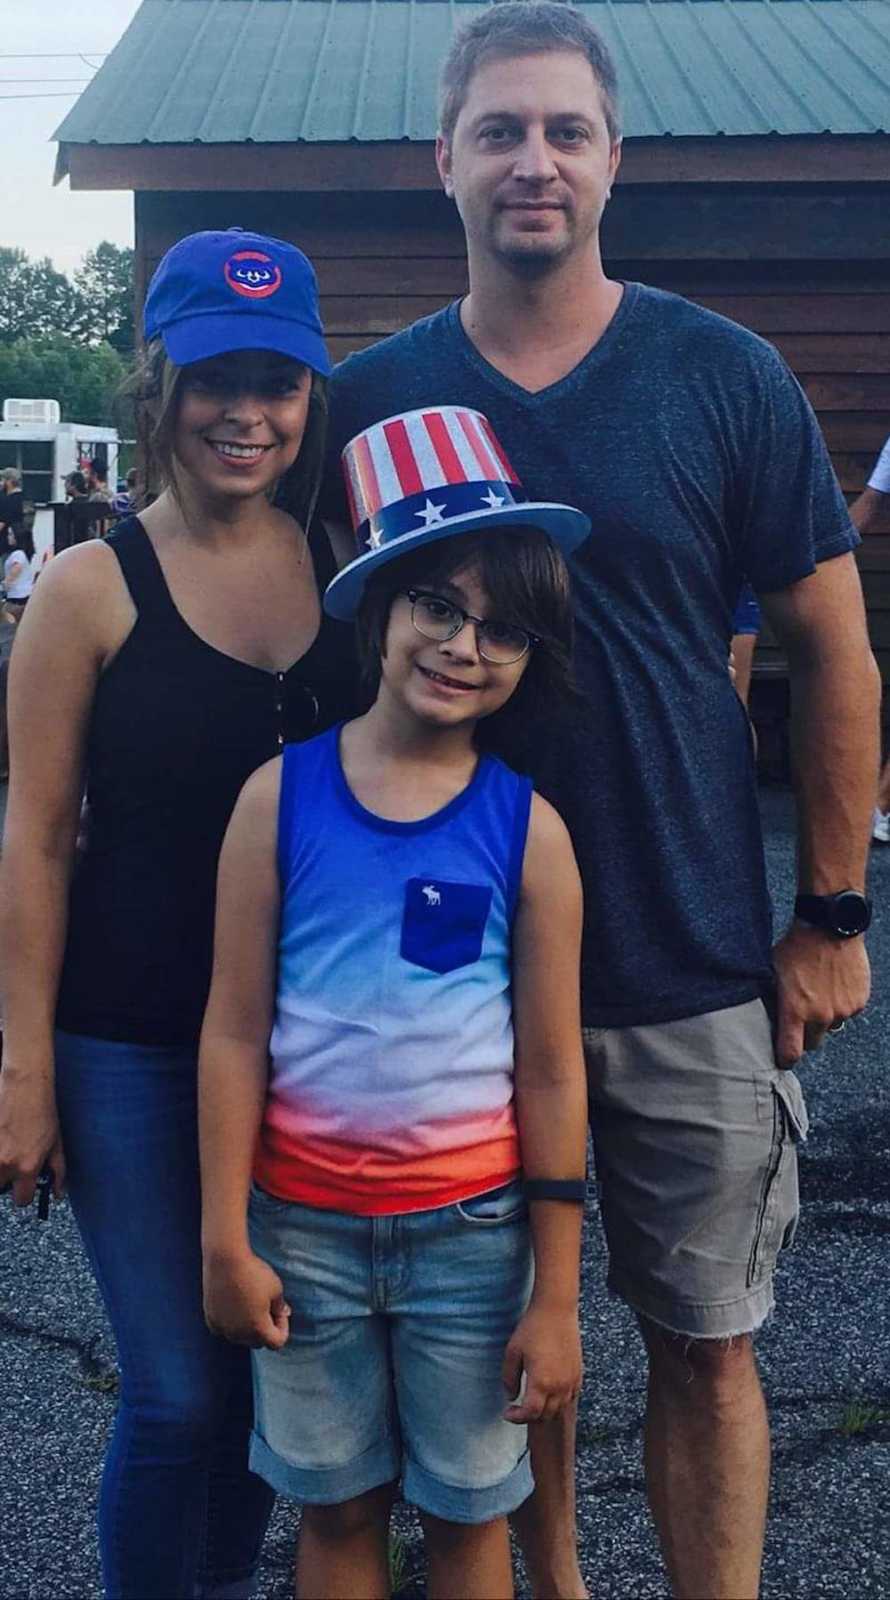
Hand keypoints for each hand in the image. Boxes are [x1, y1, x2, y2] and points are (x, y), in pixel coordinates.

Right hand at [0, 1063, 65, 1205]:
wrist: (25, 1088)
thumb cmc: (43, 1113)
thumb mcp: (56, 1144)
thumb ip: (58, 1172)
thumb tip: (57, 1193)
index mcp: (27, 1167)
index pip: (21, 1200)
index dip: (24, 1194)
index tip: (25, 1187)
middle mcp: (5, 1163)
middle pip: (1, 1189)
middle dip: (7, 1181)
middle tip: (15, 1164)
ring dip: (0, 1167)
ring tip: (9, 1149)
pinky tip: (3, 1139)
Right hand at [203, 1247, 290, 1349]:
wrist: (224, 1259)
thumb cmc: (253, 1273)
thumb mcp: (276, 1288)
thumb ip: (280, 1306)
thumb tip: (284, 1313)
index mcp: (258, 1329)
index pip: (277, 1342)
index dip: (283, 1327)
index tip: (279, 1310)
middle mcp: (239, 1334)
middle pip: (258, 1342)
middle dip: (266, 1328)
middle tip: (267, 1307)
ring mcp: (223, 1328)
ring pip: (241, 1337)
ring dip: (248, 1327)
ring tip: (250, 1304)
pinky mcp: (211, 1319)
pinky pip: (225, 1329)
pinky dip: (232, 1322)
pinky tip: (235, 1304)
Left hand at [502, 1301, 581, 1423]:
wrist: (556, 1310)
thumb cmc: (532, 1328)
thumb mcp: (513, 1352)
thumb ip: (509, 1378)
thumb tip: (511, 1397)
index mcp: (541, 1382)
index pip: (531, 1413)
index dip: (517, 1418)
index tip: (507, 1413)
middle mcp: (559, 1386)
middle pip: (546, 1415)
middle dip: (530, 1416)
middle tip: (518, 1408)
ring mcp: (571, 1381)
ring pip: (559, 1409)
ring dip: (545, 1411)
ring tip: (532, 1401)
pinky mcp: (578, 1374)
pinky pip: (570, 1398)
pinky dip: (558, 1402)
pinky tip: (548, 1392)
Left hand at [772, 922, 870, 1064]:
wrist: (829, 926)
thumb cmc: (795, 947)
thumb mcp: (773, 972)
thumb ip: (773, 999)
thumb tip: (766, 1016)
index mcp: (795, 1011)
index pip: (790, 1053)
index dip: (785, 1058)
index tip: (782, 1057)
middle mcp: (820, 1016)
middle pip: (812, 1043)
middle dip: (805, 1035)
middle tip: (801, 1018)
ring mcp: (842, 1010)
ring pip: (831, 1027)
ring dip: (824, 1018)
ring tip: (819, 993)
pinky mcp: (859, 1001)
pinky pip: (848, 1012)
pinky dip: (841, 1004)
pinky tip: (834, 984)